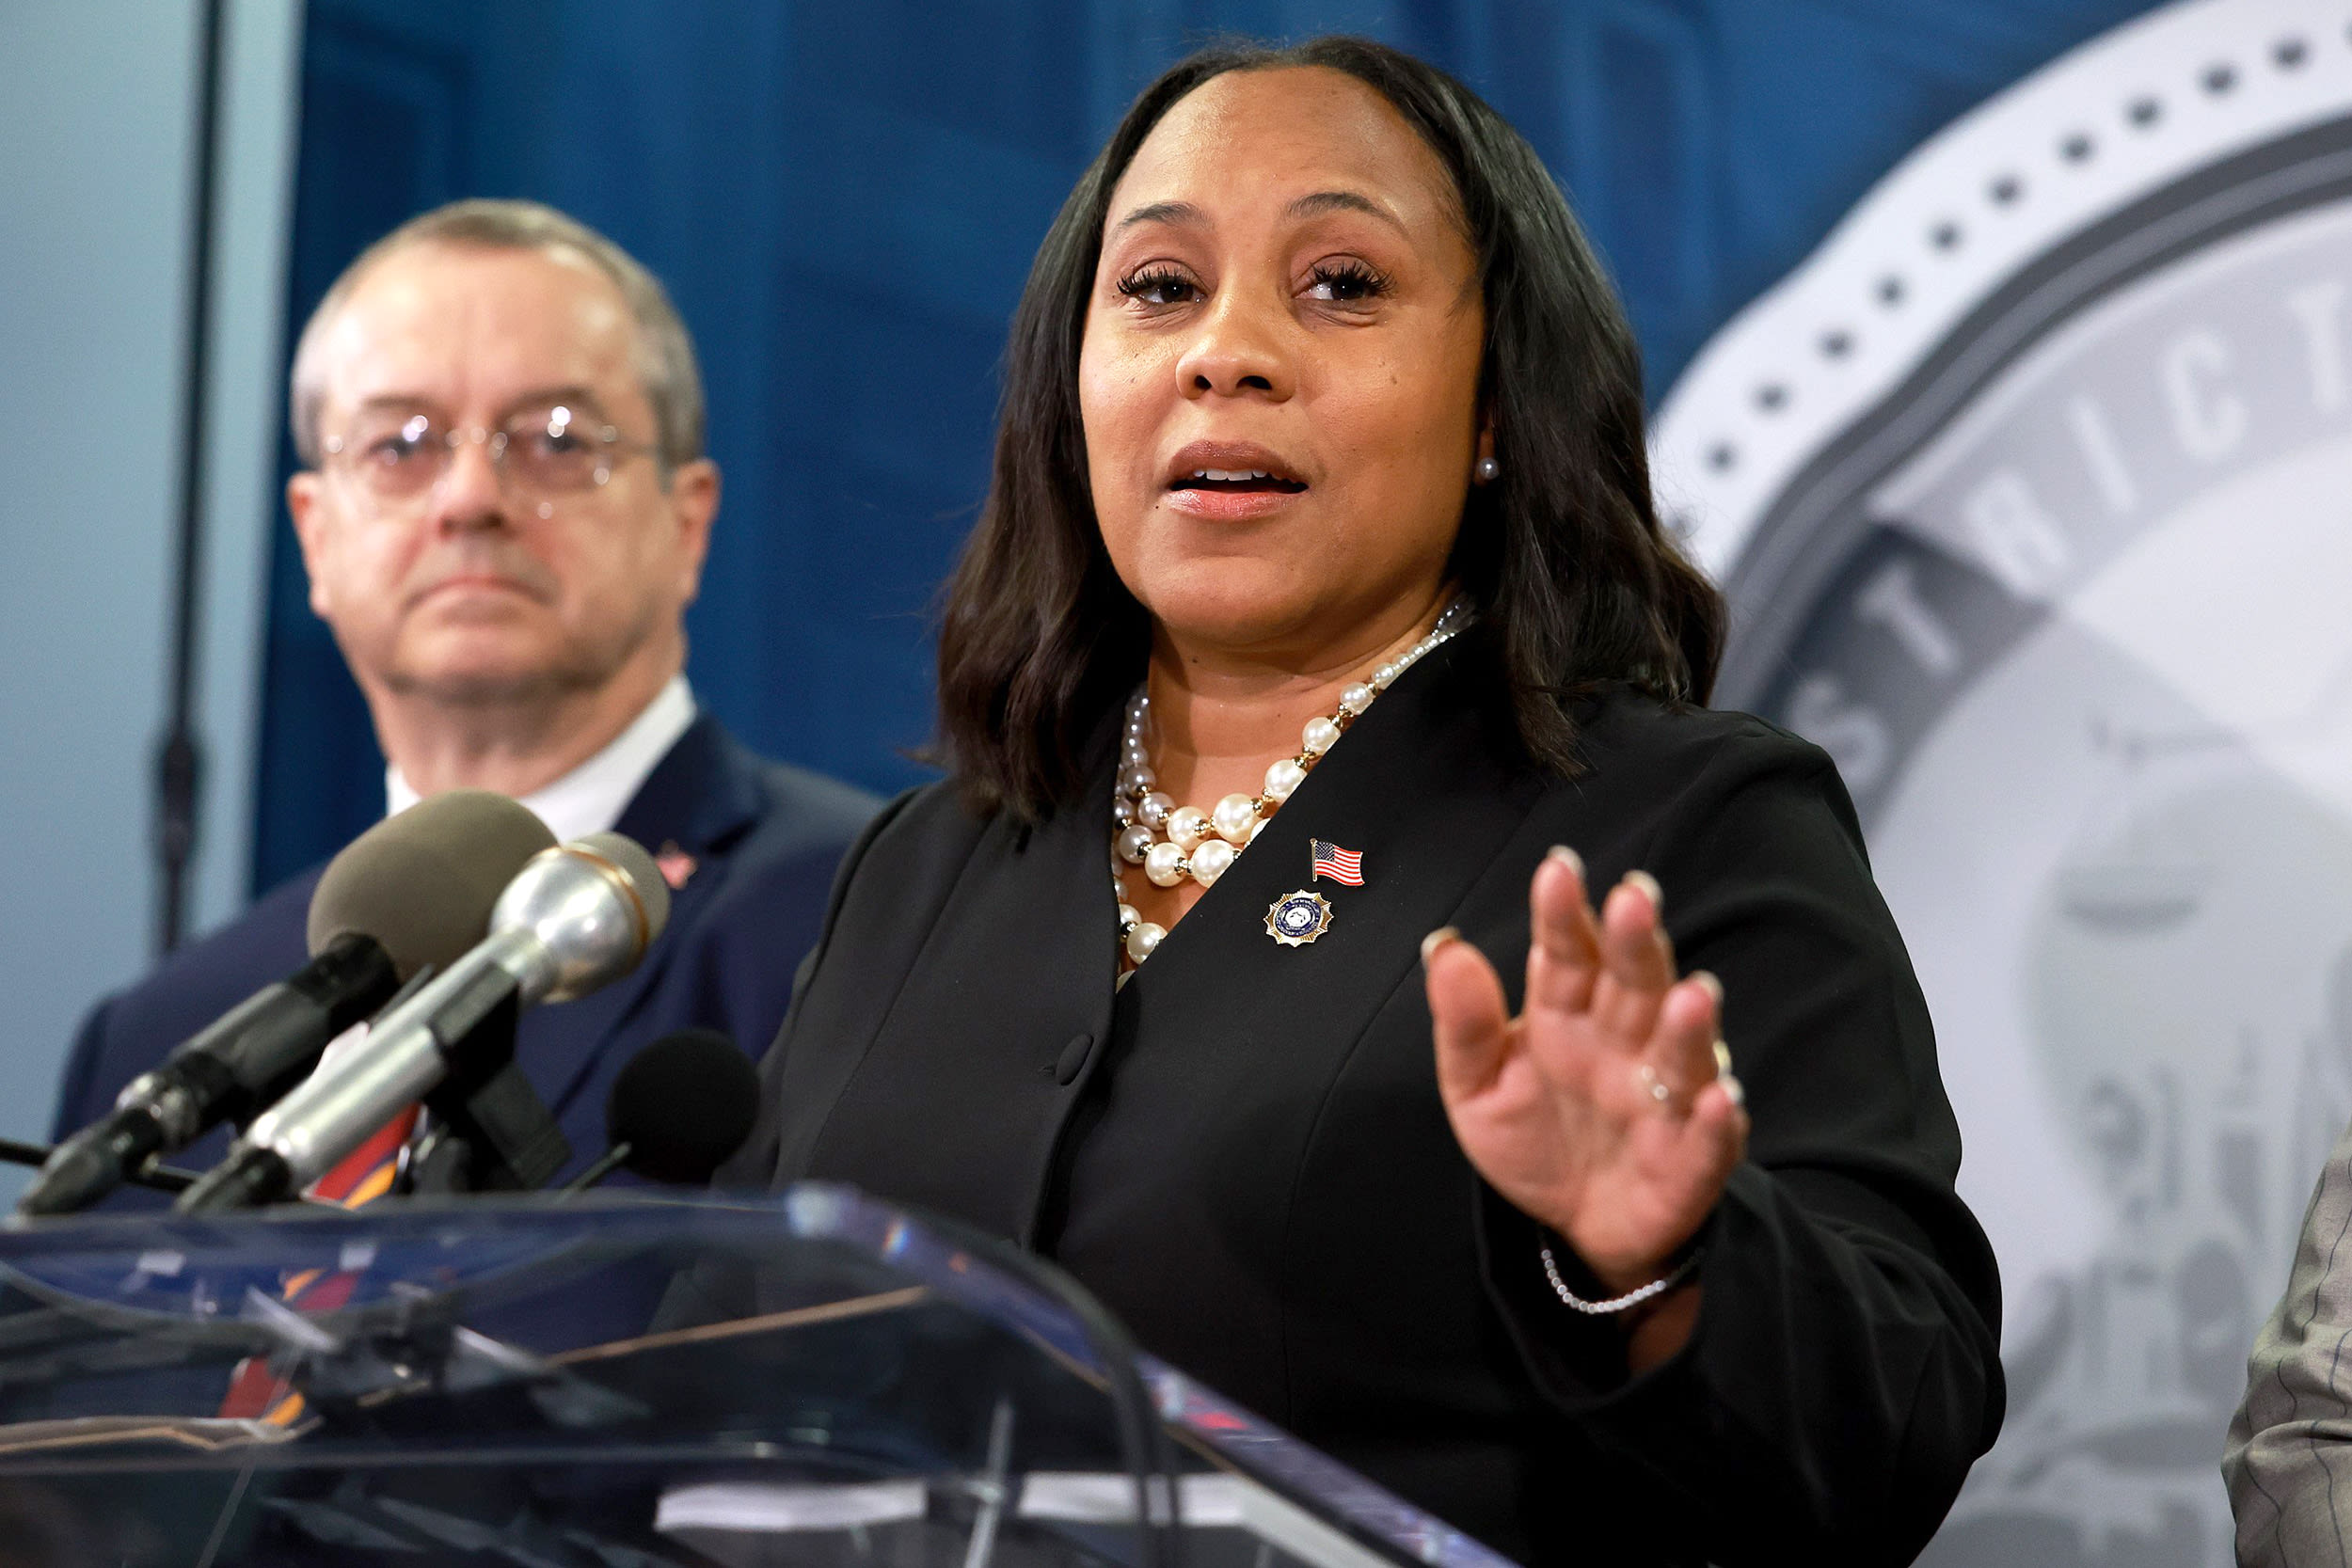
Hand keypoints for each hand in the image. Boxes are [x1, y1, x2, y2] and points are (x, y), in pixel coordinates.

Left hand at [1424, 847, 1747, 1294]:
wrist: (1577, 1226)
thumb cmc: (1534, 1138)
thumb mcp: (1476, 1086)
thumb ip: (1464, 1022)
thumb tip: (1443, 945)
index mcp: (1566, 1014)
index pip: (1567, 953)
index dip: (1564, 914)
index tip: (1559, 869)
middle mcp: (1623, 1042)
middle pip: (1635, 984)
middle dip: (1636, 944)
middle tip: (1634, 898)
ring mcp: (1663, 1097)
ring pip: (1682, 1052)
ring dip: (1691, 1025)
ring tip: (1693, 996)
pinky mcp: (1693, 1157)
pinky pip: (1711, 1135)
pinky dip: (1720, 1119)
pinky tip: (1720, 1098)